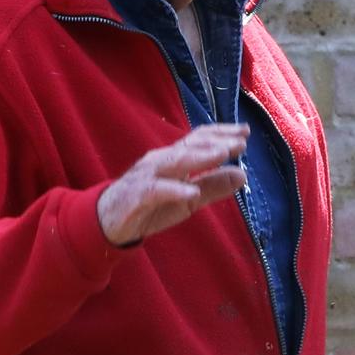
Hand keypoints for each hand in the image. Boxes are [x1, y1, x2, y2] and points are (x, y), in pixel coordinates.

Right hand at [97, 123, 248, 245]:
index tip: (245, 132)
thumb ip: (213, 186)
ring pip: (174, 162)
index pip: (199, 139)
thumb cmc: (150, 206)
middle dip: (216, 142)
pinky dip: (174, 189)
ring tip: (221, 155)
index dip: (222, 134)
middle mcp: (160, 160)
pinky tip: (192, 192)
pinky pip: (156, 190)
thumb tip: (243, 174)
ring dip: (199, 157)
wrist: (109, 222)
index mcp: (173, 158)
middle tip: (240, 142)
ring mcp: (146, 176)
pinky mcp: (136, 196)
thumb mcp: (188, 198)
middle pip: (190, 146)